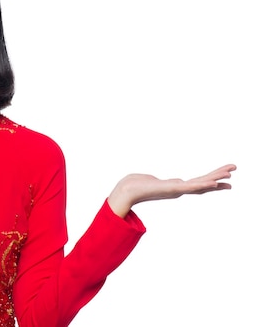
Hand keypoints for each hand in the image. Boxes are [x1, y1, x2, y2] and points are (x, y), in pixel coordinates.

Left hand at [108, 164, 235, 217]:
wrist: (127, 191)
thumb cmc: (137, 185)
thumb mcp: (155, 181)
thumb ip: (166, 182)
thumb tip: (174, 182)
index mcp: (177, 187)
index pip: (199, 183)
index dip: (213, 181)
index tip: (227, 178)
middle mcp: (179, 190)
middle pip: (204, 183)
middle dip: (219, 176)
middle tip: (234, 169)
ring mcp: (177, 190)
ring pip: (200, 184)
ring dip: (215, 179)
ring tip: (228, 174)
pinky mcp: (172, 190)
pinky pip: (190, 188)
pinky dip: (202, 186)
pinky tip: (212, 184)